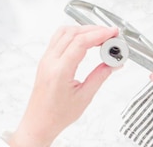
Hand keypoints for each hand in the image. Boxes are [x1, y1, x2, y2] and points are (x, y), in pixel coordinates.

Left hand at [9, 25, 118, 146]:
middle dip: (94, 30)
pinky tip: (85, 40)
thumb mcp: (84, 97)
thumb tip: (113, 63)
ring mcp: (46, 59)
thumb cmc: (56, 115)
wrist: (39, 123)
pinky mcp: (46, 60)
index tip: (112, 33)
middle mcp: (50, 61)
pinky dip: (74, 34)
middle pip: (73, 33)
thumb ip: (100, 76)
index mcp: (60, 71)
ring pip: (65, 32)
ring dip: (83, 30)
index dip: (99, 34)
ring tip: (100, 36)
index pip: (80, 42)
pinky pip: (59, 38)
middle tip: (110, 35)